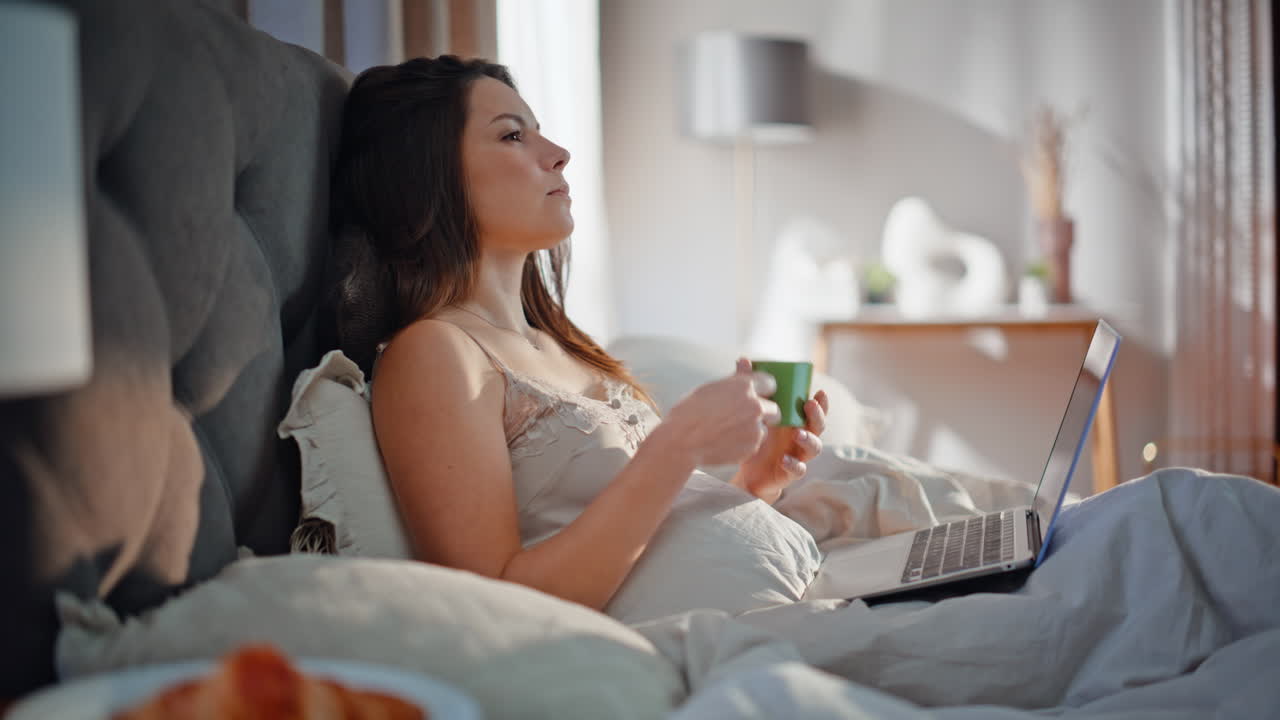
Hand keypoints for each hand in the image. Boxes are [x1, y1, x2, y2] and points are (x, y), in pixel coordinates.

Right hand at [660, 359, 781, 467]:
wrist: (681, 441)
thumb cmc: (690, 412)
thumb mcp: (712, 388)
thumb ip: (735, 378)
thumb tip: (745, 362)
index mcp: (745, 386)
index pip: (770, 382)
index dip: (762, 389)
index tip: (757, 393)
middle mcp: (755, 406)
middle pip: (774, 409)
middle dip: (763, 412)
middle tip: (745, 416)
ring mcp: (755, 428)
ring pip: (764, 428)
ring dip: (753, 429)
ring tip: (729, 431)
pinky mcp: (752, 447)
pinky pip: (755, 443)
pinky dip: (745, 443)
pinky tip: (726, 441)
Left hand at [731, 358, 829, 503]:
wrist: (746, 472)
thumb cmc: (756, 438)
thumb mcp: (753, 412)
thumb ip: (750, 387)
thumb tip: (743, 359)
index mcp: (796, 421)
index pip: (814, 410)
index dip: (821, 402)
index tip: (819, 391)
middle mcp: (801, 437)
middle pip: (819, 426)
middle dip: (818, 415)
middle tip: (810, 405)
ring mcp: (798, 455)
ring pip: (814, 448)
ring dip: (809, 439)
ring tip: (798, 433)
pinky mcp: (788, 473)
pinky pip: (798, 470)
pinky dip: (793, 465)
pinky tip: (785, 459)